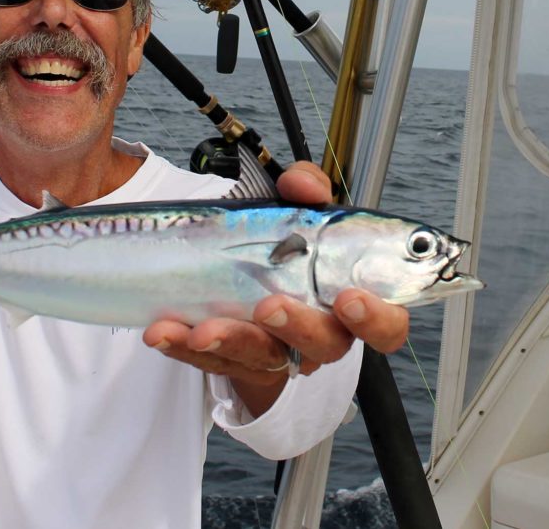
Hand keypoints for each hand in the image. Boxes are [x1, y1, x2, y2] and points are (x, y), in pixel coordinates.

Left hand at [142, 161, 409, 414]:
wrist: (244, 282)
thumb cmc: (287, 248)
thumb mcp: (297, 212)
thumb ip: (306, 191)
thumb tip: (302, 184)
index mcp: (349, 304)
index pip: (387, 326)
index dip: (377, 319)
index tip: (350, 299)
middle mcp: (319, 337)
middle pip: (324, 347)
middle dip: (297, 328)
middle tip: (269, 306)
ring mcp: (275, 355)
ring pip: (261, 359)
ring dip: (231, 342)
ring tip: (202, 328)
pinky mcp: (232, 363)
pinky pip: (210, 362)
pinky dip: (183, 346)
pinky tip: (162, 330)